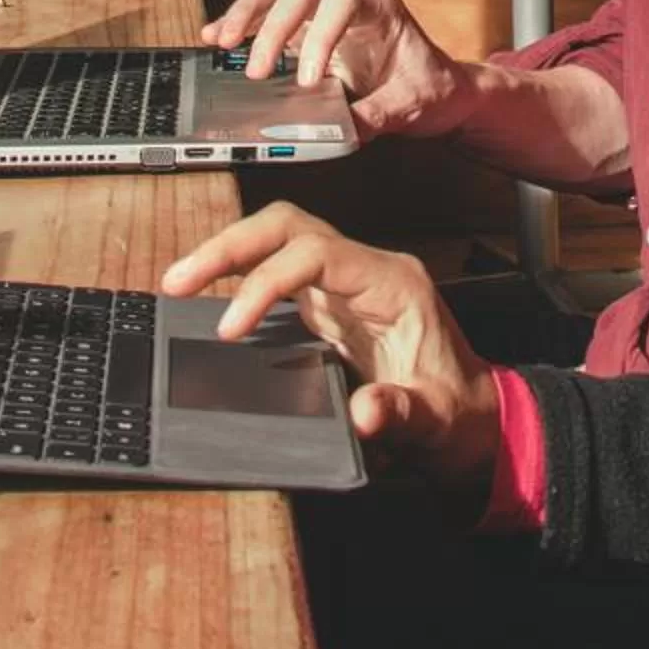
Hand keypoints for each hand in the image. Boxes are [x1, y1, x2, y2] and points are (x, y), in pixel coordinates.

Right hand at [160, 202, 501, 484]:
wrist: (469, 415)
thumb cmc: (454, 412)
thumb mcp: (436, 421)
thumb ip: (401, 413)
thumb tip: (365, 413)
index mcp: (393, 283)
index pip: (316, 253)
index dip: (266, 282)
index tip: (231, 326)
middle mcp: (365, 269)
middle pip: (288, 227)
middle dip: (231, 246)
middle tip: (180, 280)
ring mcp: (344, 281)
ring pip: (278, 239)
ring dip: (228, 253)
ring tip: (179, 282)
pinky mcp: (327, 301)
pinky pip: (276, 268)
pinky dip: (239, 275)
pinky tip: (207, 294)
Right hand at [203, 0, 469, 138]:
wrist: (442, 90)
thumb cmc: (432, 89)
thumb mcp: (413, 105)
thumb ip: (378, 115)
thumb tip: (342, 133)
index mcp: (380, 8)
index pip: (341, 2)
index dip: (319, 35)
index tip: (307, 79)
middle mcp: (347, 2)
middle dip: (271, 27)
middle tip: (254, 70)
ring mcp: (323, 13)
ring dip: (246, 14)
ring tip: (222, 42)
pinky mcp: (305, 31)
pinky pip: (267, 13)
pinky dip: (241, 24)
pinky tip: (215, 40)